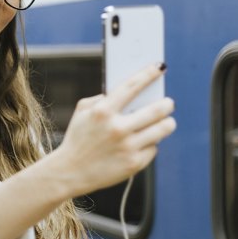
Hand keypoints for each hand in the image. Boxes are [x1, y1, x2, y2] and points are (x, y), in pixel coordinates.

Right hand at [53, 63, 175, 195]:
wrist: (70, 171)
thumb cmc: (78, 138)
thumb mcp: (82, 112)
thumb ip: (101, 98)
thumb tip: (127, 92)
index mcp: (102, 111)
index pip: (131, 87)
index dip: (148, 74)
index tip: (160, 67)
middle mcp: (117, 128)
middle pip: (156, 110)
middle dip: (166, 104)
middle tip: (168, 103)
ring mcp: (127, 147)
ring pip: (162, 129)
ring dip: (167, 123)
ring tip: (166, 121)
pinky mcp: (134, 163)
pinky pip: (154, 148)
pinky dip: (151, 144)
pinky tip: (142, 143)